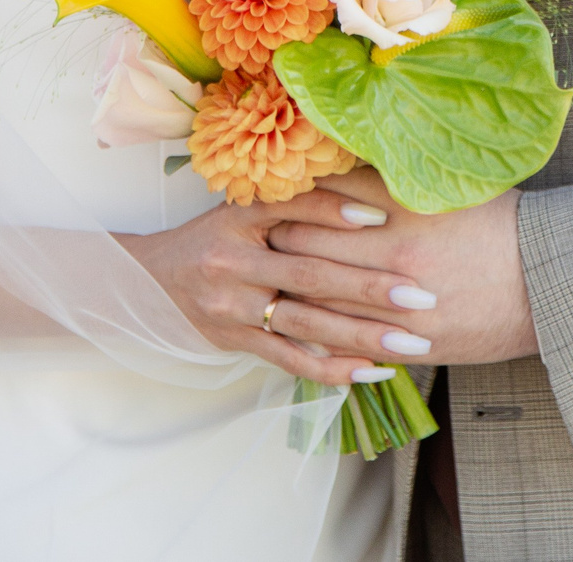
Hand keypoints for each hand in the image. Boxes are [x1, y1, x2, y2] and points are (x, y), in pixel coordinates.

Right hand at [116, 188, 443, 387]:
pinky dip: (330, 368)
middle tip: (422, 295)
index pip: (296, 209)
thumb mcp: (243, 209)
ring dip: (363, 335)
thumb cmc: (213, 238)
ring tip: (412, 342)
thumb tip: (367, 200)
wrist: (149, 280)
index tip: (385, 218)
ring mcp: (234, 305)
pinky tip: (370, 372)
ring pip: (307, 322)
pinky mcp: (235, 340)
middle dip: (372, 287)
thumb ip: (294, 203)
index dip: (339, 212)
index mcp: (241, 217)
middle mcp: (237, 260)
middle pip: (312, 274)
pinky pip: (288, 358)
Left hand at [268, 169, 536, 365]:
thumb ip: (396, 175)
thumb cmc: (504, 225)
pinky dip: (320, 334)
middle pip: (313, 250)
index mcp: (405, 211)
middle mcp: (396, 257)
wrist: (551, 283)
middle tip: (256, 237)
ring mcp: (401, 307)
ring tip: (270, 280)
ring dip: (291, 291)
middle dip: (279, 244)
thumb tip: (346, 155)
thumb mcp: (451, 187)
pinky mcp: (412, 345)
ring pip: (323, 301)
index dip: (290, 199)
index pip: (325, 201)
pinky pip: (350, 343)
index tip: (270, 196)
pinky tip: (301, 328)